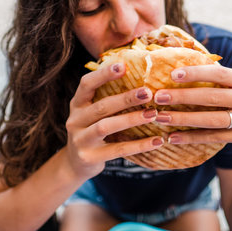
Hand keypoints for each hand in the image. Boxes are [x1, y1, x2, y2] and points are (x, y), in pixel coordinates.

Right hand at [64, 63, 164, 177]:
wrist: (76, 164)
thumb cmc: (93, 130)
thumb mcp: (93, 112)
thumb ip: (108, 96)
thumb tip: (140, 74)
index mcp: (77, 104)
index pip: (86, 84)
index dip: (103, 74)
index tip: (124, 66)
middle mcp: (75, 120)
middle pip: (101, 106)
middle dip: (125, 99)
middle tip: (148, 92)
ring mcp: (80, 140)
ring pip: (106, 127)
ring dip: (131, 119)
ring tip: (153, 114)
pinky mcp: (89, 158)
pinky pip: (117, 150)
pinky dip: (138, 145)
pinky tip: (156, 141)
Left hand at [152, 64, 231, 152]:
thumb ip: (219, 79)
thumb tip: (180, 69)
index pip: (219, 74)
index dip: (196, 73)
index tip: (173, 74)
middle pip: (213, 98)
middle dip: (183, 97)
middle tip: (159, 97)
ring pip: (212, 120)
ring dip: (184, 119)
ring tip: (161, 118)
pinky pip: (214, 137)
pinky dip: (192, 138)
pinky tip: (173, 137)